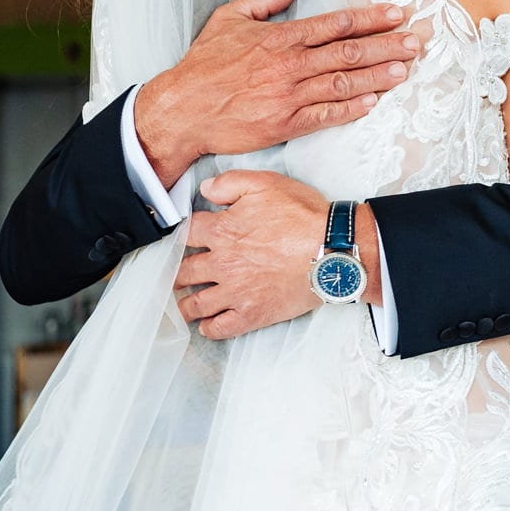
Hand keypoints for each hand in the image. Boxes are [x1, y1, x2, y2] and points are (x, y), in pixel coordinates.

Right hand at [135, 0, 420, 186]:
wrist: (182, 109)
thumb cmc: (203, 65)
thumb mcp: (228, 19)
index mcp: (281, 37)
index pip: (336, 24)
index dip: (371, 18)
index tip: (398, 14)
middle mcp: (290, 64)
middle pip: (349, 52)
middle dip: (387, 46)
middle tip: (417, 42)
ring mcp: (290, 96)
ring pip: (344, 83)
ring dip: (379, 76)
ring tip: (406, 69)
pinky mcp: (286, 124)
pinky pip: (327, 115)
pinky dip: (352, 108)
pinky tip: (374, 102)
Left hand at [173, 170, 378, 339]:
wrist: (332, 251)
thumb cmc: (305, 218)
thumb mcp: (267, 183)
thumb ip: (230, 183)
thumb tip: (206, 189)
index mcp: (223, 231)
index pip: (185, 234)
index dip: (180, 234)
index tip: (181, 238)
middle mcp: (222, 264)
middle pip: (182, 271)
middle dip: (177, 272)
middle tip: (176, 274)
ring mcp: (235, 292)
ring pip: (195, 304)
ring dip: (185, 303)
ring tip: (185, 302)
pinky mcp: (251, 314)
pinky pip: (219, 327)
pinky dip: (208, 327)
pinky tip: (207, 323)